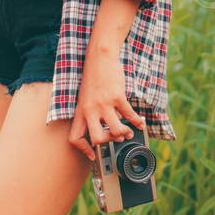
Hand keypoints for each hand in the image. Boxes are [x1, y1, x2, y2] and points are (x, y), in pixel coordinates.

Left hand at [68, 46, 144, 160]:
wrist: (99, 58)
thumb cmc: (92, 78)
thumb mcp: (84, 98)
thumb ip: (89, 113)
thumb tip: (101, 128)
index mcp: (80, 112)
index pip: (75, 138)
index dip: (83, 150)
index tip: (93, 155)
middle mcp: (90, 110)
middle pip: (97, 139)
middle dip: (108, 143)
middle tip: (115, 139)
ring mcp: (103, 104)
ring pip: (115, 131)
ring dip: (125, 133)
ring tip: (129, 132)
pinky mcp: (116, 97)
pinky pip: (129, 115)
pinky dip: (137, 121)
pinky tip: (140, 122)